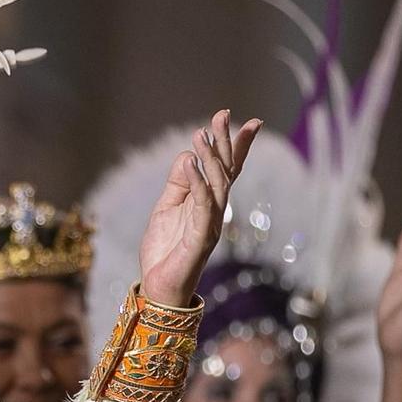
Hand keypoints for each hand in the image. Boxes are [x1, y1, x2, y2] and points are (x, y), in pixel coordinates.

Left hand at [137, 109, 263, 306]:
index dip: (235, 145)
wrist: (159, 286)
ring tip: (200, 134)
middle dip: (225, 142)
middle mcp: (215, 210)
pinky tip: (191, 163)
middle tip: (223, 115)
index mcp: (208, 202)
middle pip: (225, 171)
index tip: (242, 119)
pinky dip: (197, 183)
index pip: (226, 168)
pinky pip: (202, 205)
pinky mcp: (201, 238)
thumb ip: (178, 183)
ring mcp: (211, 224)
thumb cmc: (165, 250)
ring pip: (217, 185)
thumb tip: (186, 155)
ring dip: (210, 158)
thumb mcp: (167, 207)